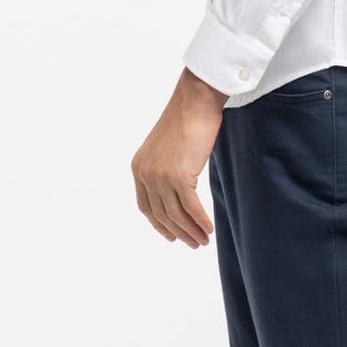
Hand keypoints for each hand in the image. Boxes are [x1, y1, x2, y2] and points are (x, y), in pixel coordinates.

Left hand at [132, 68, 226, 247]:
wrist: (195, 102)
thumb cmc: (186, 120)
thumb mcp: (167, 147)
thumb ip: (165, 168)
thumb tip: (178, 190)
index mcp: (138, 168)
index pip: (146, 206)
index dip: (159, 225)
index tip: (172, 236)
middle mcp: (145, 173)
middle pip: (162, 214)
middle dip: (178, 232)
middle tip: (194, 244)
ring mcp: (161, 176)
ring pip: (176, 214)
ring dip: (191, 231)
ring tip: (203, 241)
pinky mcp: (179, 176)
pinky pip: (191, 207)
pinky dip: (200, 221)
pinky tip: (208, 228)